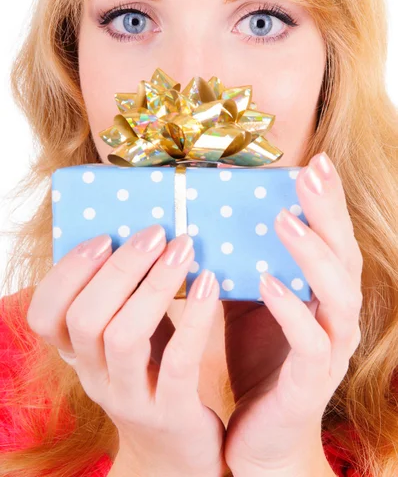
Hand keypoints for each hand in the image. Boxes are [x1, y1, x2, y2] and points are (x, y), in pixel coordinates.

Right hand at [27, 225, 227, 476]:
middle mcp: (95, 378)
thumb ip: (129, 296)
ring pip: (123, 338)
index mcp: (79, 355)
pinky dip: (195, 318)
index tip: (103, 237)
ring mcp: (130, 400)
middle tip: (155, 234)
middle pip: (84, 319)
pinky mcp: (170, 414)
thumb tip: (146, 235)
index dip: (67, 273)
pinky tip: (210, 284)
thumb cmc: (156, 374)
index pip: (45, 315)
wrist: (179, 455)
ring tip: (183, 251)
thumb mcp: (133, 335)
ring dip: (154, 286)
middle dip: (119, 268)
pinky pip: (178, 362)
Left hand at [222, 152, 363, 475]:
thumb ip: (239, 261)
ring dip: (313, 254)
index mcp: (319, 290)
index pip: (330, 236)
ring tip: (285, 221)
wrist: (261, 433)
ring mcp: (331, 348)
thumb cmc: (256, 356)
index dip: (326, 199)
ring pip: (338, 294)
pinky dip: (291, 310)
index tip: (314, 160)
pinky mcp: (313, 381)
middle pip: (344, 254)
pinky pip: (311, 343)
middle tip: (314, 171)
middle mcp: (335, 314)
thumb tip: (209, 214)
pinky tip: (268, 284)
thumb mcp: (244, 299)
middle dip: (329, 211)